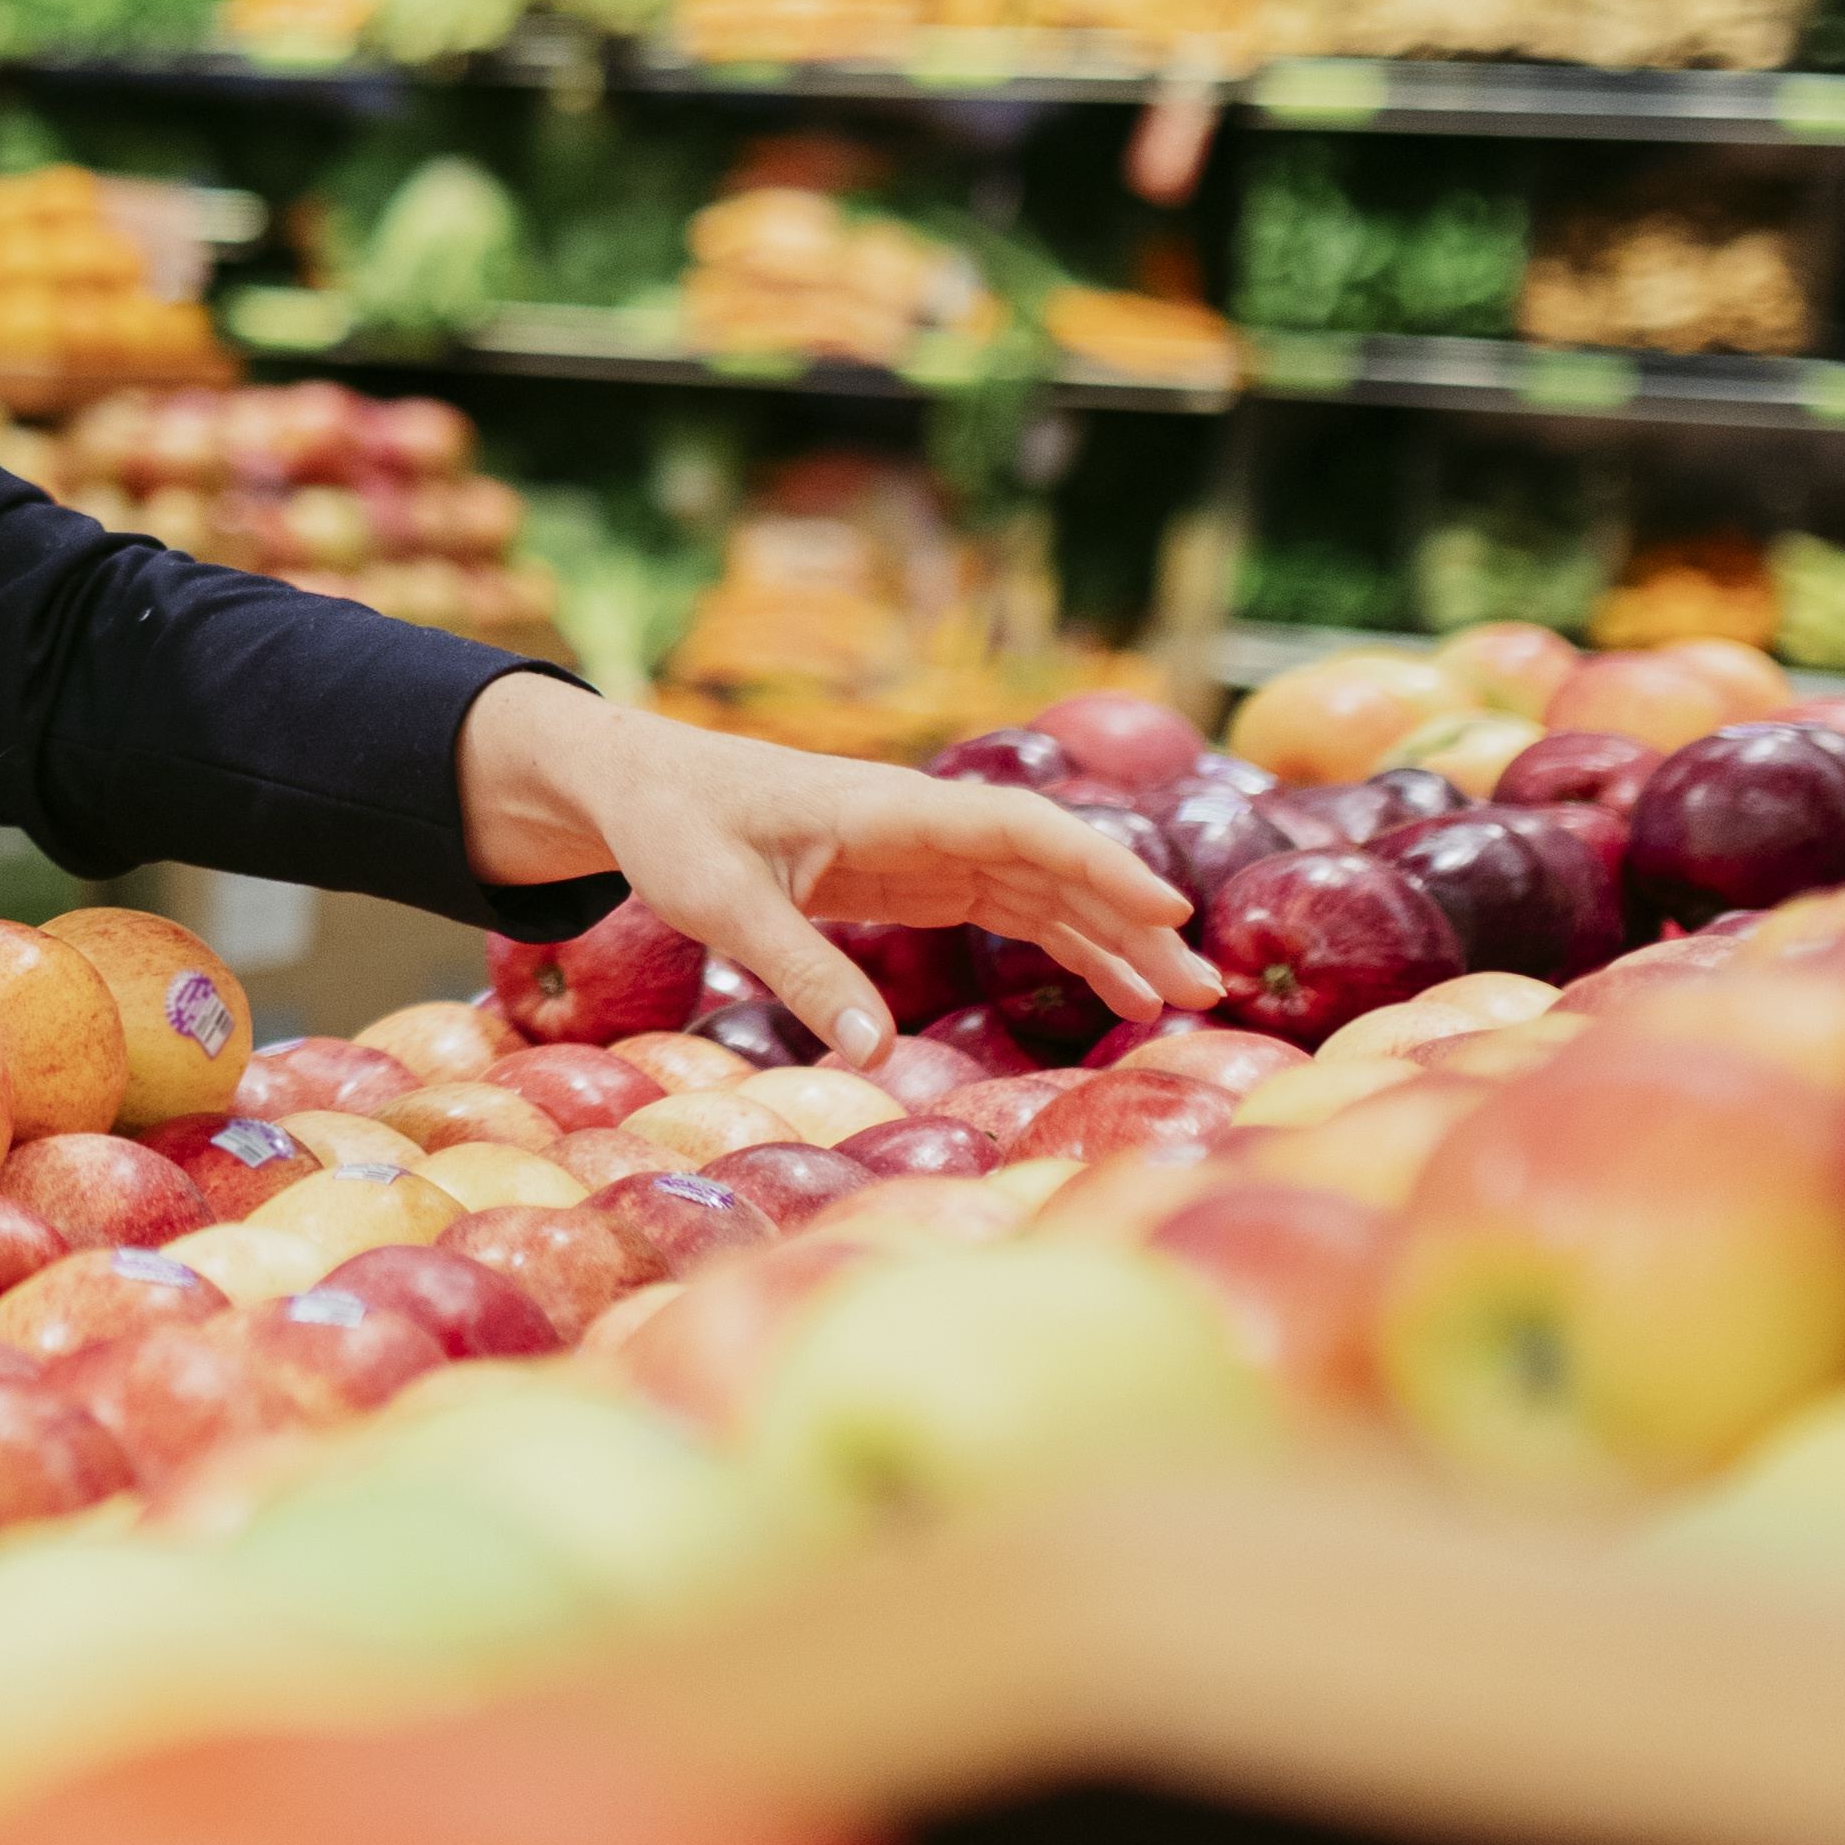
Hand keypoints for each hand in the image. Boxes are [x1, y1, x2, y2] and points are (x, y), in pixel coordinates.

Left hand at [455, 675, 1217, 1063]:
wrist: (639, 790)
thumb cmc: (672, 830)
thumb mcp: (719, 902)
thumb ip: (798, 972)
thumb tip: (876, 1054)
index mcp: (888, 808)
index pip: (1016, 830)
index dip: (1095, 866)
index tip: (1166, 910)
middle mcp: (923, 821)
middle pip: (1051, 865)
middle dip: (1130, 922)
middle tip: (1205, 990)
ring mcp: (924, 847)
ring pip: (1041, 889)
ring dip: (1110, 940)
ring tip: (1180, 1003)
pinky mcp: (911, 877)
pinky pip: (1006, 906)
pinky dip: (1062, 941)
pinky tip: (1110, 989)